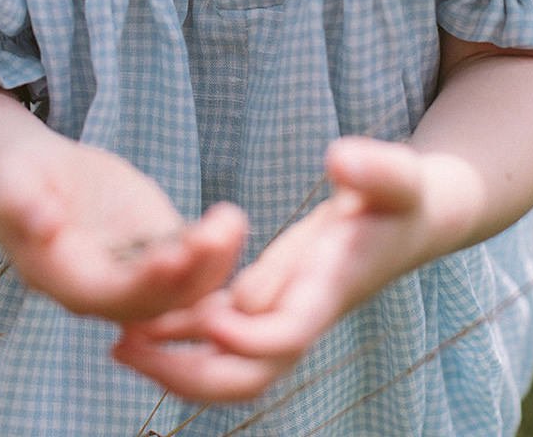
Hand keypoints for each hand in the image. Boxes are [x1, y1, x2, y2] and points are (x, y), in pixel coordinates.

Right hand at [0, 137, 247, 321]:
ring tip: (231, 221)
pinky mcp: (157, 250)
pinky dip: (216, 249)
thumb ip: (22, 204)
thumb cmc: (19, 178)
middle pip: (155, 300)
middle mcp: (104, 290)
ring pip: (183, 288)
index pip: (109, 295)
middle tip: (217, 234)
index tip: (173, 255)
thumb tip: (41, 221)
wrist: (38, 177)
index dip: (142, 281)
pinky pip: (193, 262)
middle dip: (189, 272)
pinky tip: (233, 220)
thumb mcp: (12, 183)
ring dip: (212, 262)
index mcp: (65, 281)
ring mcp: (135, 273)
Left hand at [113, 137, 435, 400]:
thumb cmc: (402, 194)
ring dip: (175, 361)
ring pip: (230, 364)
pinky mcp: (275, 299)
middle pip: (247, 375)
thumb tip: (339, 158)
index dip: (243, 334)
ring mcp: (287, 312)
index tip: (204, 315)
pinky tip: (145, 319)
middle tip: (125, 347)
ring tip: (118, 341)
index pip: (284, 336)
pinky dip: (186, 334)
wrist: (414, 217)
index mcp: (330, 288)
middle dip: (188, 373)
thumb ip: (376, 168)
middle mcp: (304, 313)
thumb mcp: (396, 174)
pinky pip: (226, 335)